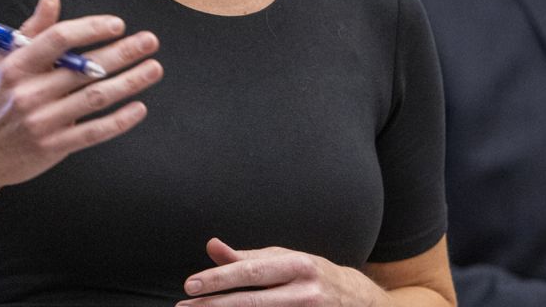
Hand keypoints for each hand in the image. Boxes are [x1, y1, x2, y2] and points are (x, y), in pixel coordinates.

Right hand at [0, 0, 162, 197]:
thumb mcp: (1, 62)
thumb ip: (31, 30)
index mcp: (15, 67)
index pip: (58, 40)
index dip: (90, 29)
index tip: (117, 24)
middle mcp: (29, 93)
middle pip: (85, 68)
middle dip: (122, 52)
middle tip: (150, 41)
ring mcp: (42, 122)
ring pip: (95, 98)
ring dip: (129, 82)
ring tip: (153, 68)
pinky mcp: (53, 147)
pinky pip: (93, 132)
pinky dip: (119, 121)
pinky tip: (139, 107)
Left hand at [177, 238, 386, 305]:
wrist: (355, 300)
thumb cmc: (311, 274)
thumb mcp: (284, 259)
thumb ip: (246, 257)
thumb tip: (212, 246)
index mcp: (298, 265)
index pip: (251, 272)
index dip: (219, 279)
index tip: (190, 285)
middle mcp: (304, 292)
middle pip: (252, 302)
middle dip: (213, 306)